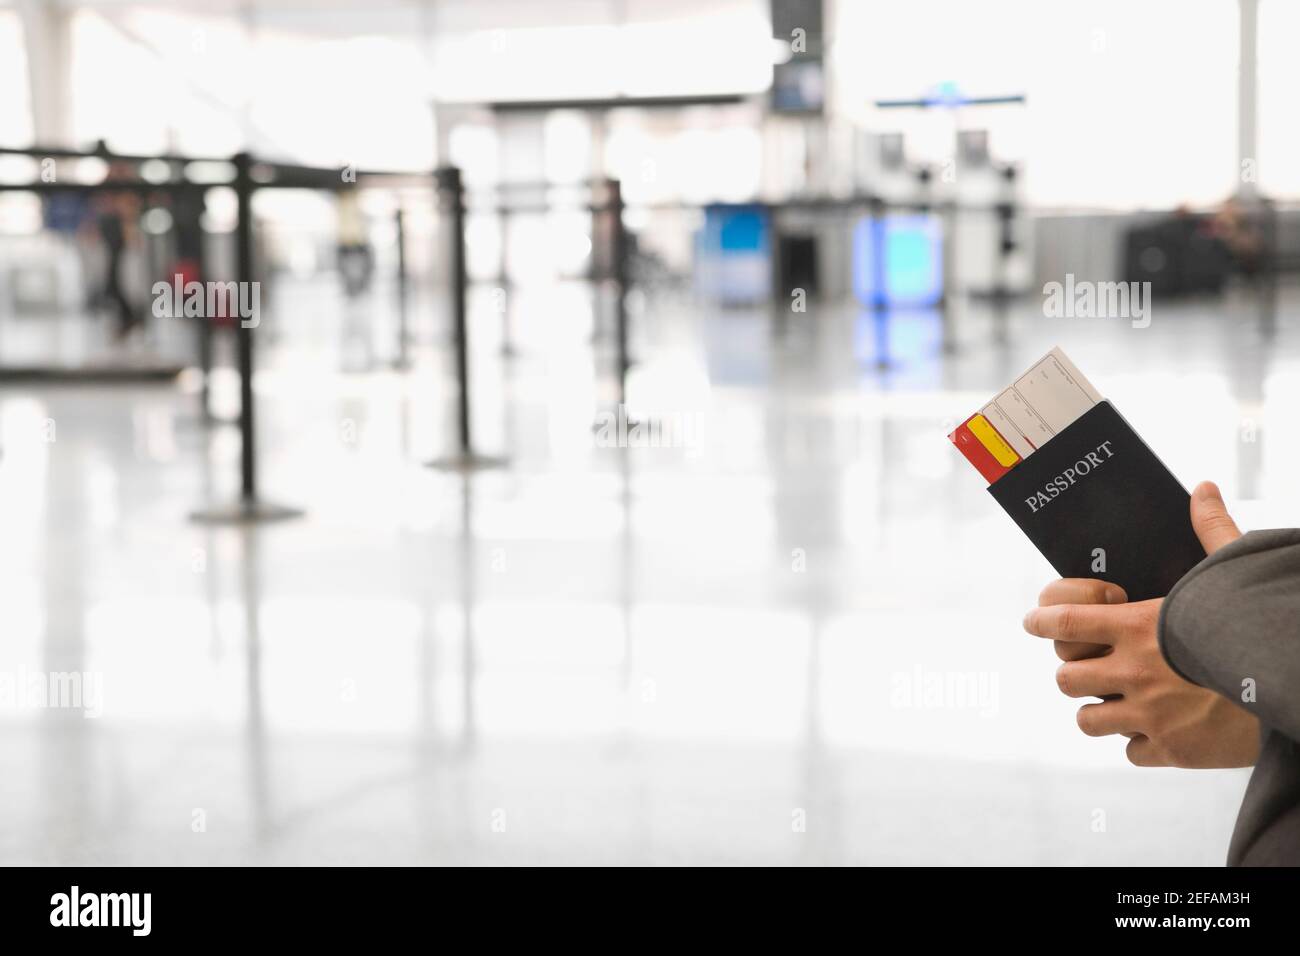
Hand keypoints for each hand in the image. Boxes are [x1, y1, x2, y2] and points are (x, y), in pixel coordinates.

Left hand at [1024, 482, 1260, 767]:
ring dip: (1099, 710)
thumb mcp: (1232, 573)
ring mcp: (1150, 715)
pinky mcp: (1171, 750)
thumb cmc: (1257, 624)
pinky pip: (1131, 751)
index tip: (1033, 621)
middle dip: (1074, 671)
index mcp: (1138, 627)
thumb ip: (1211, 531)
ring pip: (1087, 720)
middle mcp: (1135, 672)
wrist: (1293, 682)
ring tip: (1119, 699)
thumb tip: (1202, 489)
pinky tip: (1157, 727)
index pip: (1062, 622)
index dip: (1040, 621)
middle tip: (1090, 666)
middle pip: (1065, 677)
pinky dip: (1139, 742)